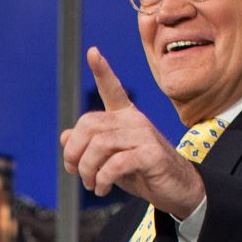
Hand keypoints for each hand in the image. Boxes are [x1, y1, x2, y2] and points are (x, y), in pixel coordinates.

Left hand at [60, 47, 205, 218]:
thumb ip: (89, 147)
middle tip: (75, 172)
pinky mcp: (151, 154)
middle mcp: (135, 121)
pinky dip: (103, 179)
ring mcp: (144, 136)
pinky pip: (115, 163)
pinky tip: (103, 188)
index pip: (112, 89)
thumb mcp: (110, 159)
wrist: (177, 190)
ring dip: (88, 170)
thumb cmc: (143, 172)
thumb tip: (64, 136)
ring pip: (99, 145)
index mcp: (125, 118)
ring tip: (92, 185)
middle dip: (74, 152)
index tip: (92, 51)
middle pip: (89, 125)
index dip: (102, 71)